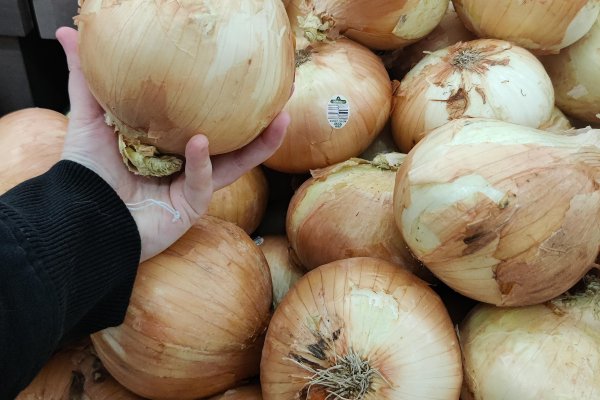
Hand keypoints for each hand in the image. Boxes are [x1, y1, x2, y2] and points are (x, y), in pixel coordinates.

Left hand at [56, 27, 289, 261]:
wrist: (82, 215)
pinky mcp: (190, 207)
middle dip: (258, 124)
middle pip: (232, 143)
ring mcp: (190, 188)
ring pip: (234, 165)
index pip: (206, 120)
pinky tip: (201, 142)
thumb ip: (85, 79)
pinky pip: (202, 181)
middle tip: (280, 98)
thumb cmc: (86, 171)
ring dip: (259, 146)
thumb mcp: (88, 118)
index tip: (244, 80)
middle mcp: (184, 164)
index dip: (226, 104)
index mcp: (168, 143)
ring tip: (280, 119)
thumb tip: (68, 33)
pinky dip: (201, 162)